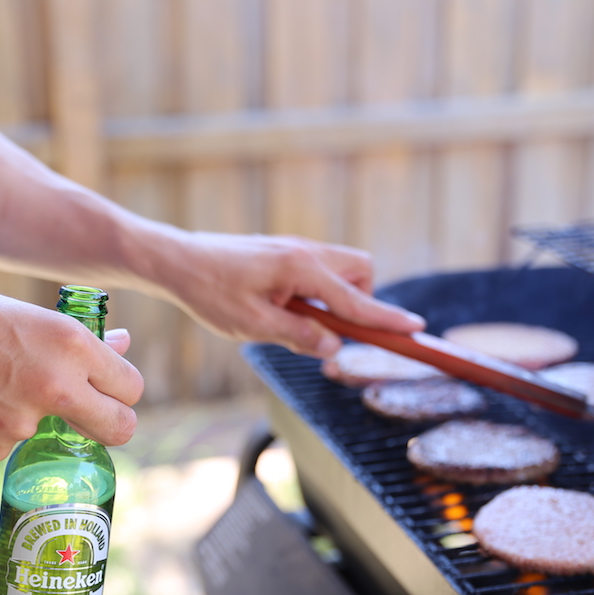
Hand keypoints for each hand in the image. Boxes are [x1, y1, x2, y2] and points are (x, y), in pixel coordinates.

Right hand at [0, 274, 143, 462]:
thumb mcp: (24, 312)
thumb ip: (78, 339)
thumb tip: (122, 344)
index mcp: (69, 344)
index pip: (132, 387)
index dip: (121, 388)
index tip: (108, 388)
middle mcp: (53, 387)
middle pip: (121, 428)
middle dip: (113, 422)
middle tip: (92, 415)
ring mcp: (19, 425)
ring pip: (52, 435)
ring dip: (34, 419)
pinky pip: (8, 446)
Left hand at [158, 231, 425, 357]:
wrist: (177, 260)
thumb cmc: (210, 292)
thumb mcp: (253, 325)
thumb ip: (299, 336)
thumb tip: (335, 346)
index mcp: (302, 270)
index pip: (357, 300)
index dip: (387, 319)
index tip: (416, 329)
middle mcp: (306, 252)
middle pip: (362, 271)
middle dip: (362, 300)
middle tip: (329, 329)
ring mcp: (297, 248)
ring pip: (343, 268)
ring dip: (338, 297)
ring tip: (297, 320)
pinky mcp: (286, 252)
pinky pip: (320, 270)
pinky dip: (319, 291)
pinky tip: (283, 307)